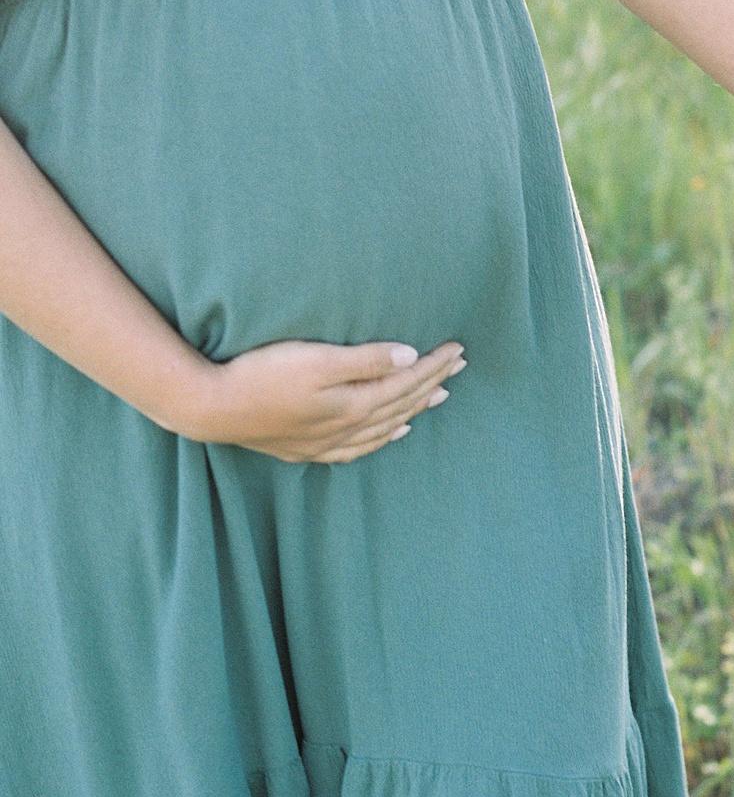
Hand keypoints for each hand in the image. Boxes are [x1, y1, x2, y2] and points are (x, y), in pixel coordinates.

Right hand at [179, 338, 465, 463]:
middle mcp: (348, 427)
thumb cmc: (261, 375)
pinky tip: (394, 433)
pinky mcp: (308, 447)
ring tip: (438, 396)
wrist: (211, 408)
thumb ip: (365, 359)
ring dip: (415, 410)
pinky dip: (384, 438)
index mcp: (355, 403)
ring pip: (386, 427)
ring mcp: (328, 441)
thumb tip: (409, 356)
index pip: (407, 382)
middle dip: (433, 383)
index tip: (458, 349)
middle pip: (402, 404)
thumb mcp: (316, 359)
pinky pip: (361, 447)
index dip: (434, 365)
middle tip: (459, 365)